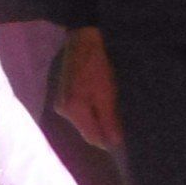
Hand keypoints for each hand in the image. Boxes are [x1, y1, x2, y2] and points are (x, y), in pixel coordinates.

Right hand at [52, 27, 121, 153]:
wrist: (82, 41)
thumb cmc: (97, 65)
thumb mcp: (108, 93)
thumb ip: (109, 120)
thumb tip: (115, 143)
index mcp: (74, 111)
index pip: (92, 137)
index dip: (108, 141)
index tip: (124, 140)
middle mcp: (63, 111)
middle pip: (86, 130)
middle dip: (103, 130)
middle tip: (122, 123)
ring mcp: (60, 103)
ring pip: (82, 121)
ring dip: (97, 119)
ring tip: (113, 110)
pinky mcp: (63, 96)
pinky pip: (79, 112)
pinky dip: (90, 110)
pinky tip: (100, 101)